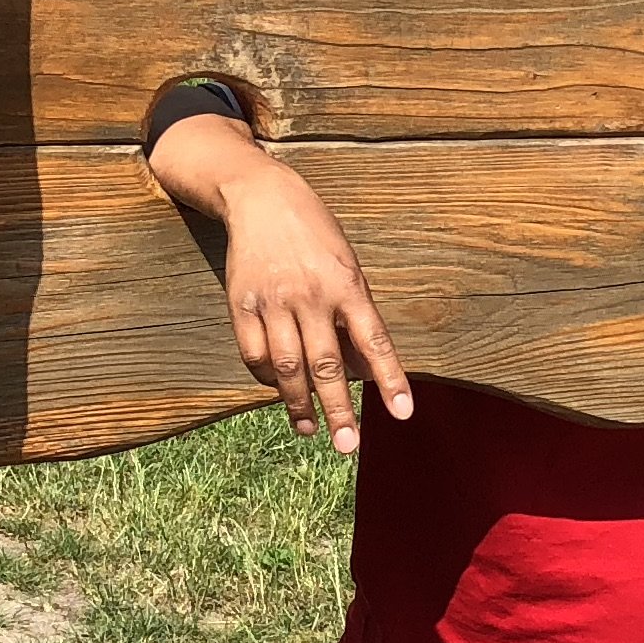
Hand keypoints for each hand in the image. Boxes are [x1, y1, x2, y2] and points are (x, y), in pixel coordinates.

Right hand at [151, 111, 415, 451]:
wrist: (261, 197)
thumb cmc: (315, 233)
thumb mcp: (346, 264)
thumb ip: (353, 313)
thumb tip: (359, 368)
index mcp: (347, 283)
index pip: (374, 340)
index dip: (390, 378)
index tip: (402, 413)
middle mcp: (311, 295)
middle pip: (326, 364)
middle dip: (339, 409)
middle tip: (347, 445)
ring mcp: (273, 301)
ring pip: (288, 368)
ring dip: (299, 405)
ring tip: (311, 429)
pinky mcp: (241, 304)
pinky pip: (255, 354)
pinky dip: (268, 378)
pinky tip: (279, 390)